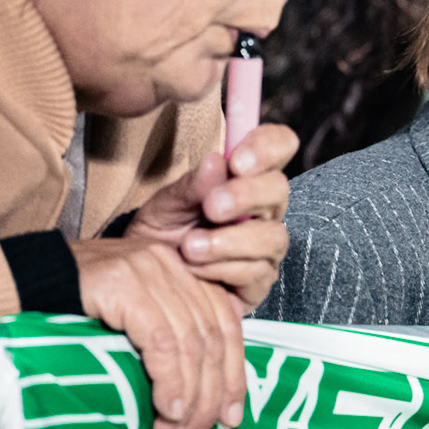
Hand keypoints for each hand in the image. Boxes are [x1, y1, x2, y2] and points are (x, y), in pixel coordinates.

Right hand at [71, 237, 245, 428]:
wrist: (19, 285)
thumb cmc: (75, 313)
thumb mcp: (134, 323)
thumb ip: (170, 341)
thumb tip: (203, 399)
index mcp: (182, 271)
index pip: (225, 323)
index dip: (234, 373)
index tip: (231, 417)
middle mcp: (172, 265)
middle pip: (211, 336)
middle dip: (211, 394)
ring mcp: (149, 269)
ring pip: (190, 342)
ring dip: (189, 397)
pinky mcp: (125, 283)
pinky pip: (160, 340)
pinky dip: (170, 379)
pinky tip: (168, 409)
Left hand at [127, 123, 298, 309]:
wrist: (148, 279)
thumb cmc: (162, 233)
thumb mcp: (167, 204)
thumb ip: (192, 185)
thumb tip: (216, 161)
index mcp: (247, 178)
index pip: (279, 145)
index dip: (267, 146)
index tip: (237, 161)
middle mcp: (264, 210)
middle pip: (279, 189)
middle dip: (246, 195)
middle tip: (211, 207)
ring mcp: (265, 248)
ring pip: (272, 236)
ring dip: (230, 241)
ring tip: (190, 246)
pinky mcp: (259, 282)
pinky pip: (256, 273)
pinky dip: (221, 268)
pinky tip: (195, 268)